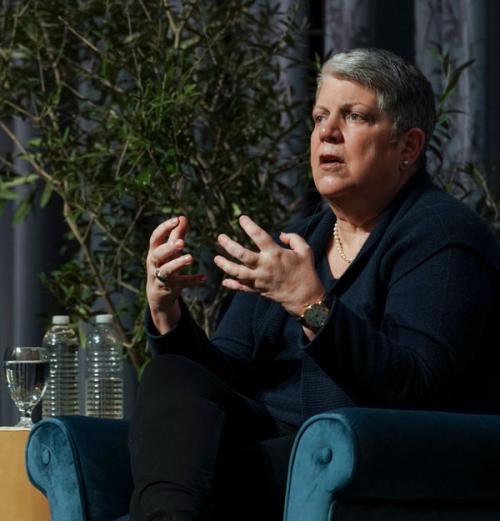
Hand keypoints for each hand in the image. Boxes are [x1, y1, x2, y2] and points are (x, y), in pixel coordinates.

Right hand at [146, 216, 206, 333]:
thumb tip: (183, 217)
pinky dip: (193, 280)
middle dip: (169, 248)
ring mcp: (161, 277)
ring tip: (190, 258)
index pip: (155, 238)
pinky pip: (182, 284)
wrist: (158, 293)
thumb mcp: (168, 250)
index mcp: (153, 251)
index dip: (164, 228)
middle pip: (158, 255)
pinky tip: (205, 277)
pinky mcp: (170, 288)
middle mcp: (154, 264)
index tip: (176, 220)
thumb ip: (176, 234)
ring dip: (178, 264)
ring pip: (167, 270)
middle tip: (181, 242)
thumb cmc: (164, 264)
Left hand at [214, 215, 324, 316]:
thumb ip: (293, 238)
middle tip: (220, 237)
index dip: (249, 226)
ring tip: (216, 258)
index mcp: (276, 254)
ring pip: (238, 272)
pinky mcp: (258, 289)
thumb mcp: (305, 251)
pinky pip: (242, 287)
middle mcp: (265, 266)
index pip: (260, 236)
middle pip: (242, 255)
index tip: (241, 218)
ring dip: (225, 265)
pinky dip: (232, 285)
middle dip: (229, 245)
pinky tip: (224, 281)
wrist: (304, 297)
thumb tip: (280, 234)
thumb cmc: (305, 271)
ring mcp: (260, 279)